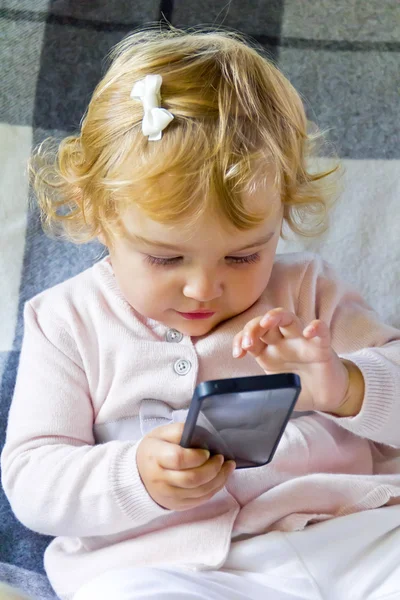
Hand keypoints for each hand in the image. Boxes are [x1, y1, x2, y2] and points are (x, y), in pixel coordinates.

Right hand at [136, 423, 235, 510]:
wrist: (139, 474)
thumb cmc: (154, 450)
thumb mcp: (161, 434)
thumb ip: (180, 431)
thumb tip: (201, 435)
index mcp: (155, 458)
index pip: (179, 459)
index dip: (196, 456)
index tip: (206, 451)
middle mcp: (160, 480)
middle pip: (192, 479)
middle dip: (212, 468)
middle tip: (221, 458)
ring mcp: (168, 496)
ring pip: (199, 492)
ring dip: (219, 479)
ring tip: (228, 467)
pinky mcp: (177, 505)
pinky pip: (200, 500)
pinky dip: (214, 489)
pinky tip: (220, 478)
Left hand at [233, 307, 350, 412]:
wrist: (326, 397)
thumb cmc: (300, 389)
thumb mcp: (276, 392)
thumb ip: (262, 393)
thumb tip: (246, 404)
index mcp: (268, 352)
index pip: (250, 337)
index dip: (240, 340)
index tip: (238, 354)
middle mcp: (283, 343)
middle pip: (265, 323)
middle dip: (252, 327)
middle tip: (248, 343)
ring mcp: (302, 342)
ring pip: (288, 318)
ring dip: (275, 316)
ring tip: (266, 322)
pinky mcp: (322, 347)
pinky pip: (321, 331)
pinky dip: (316, 327)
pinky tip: (309, 332)